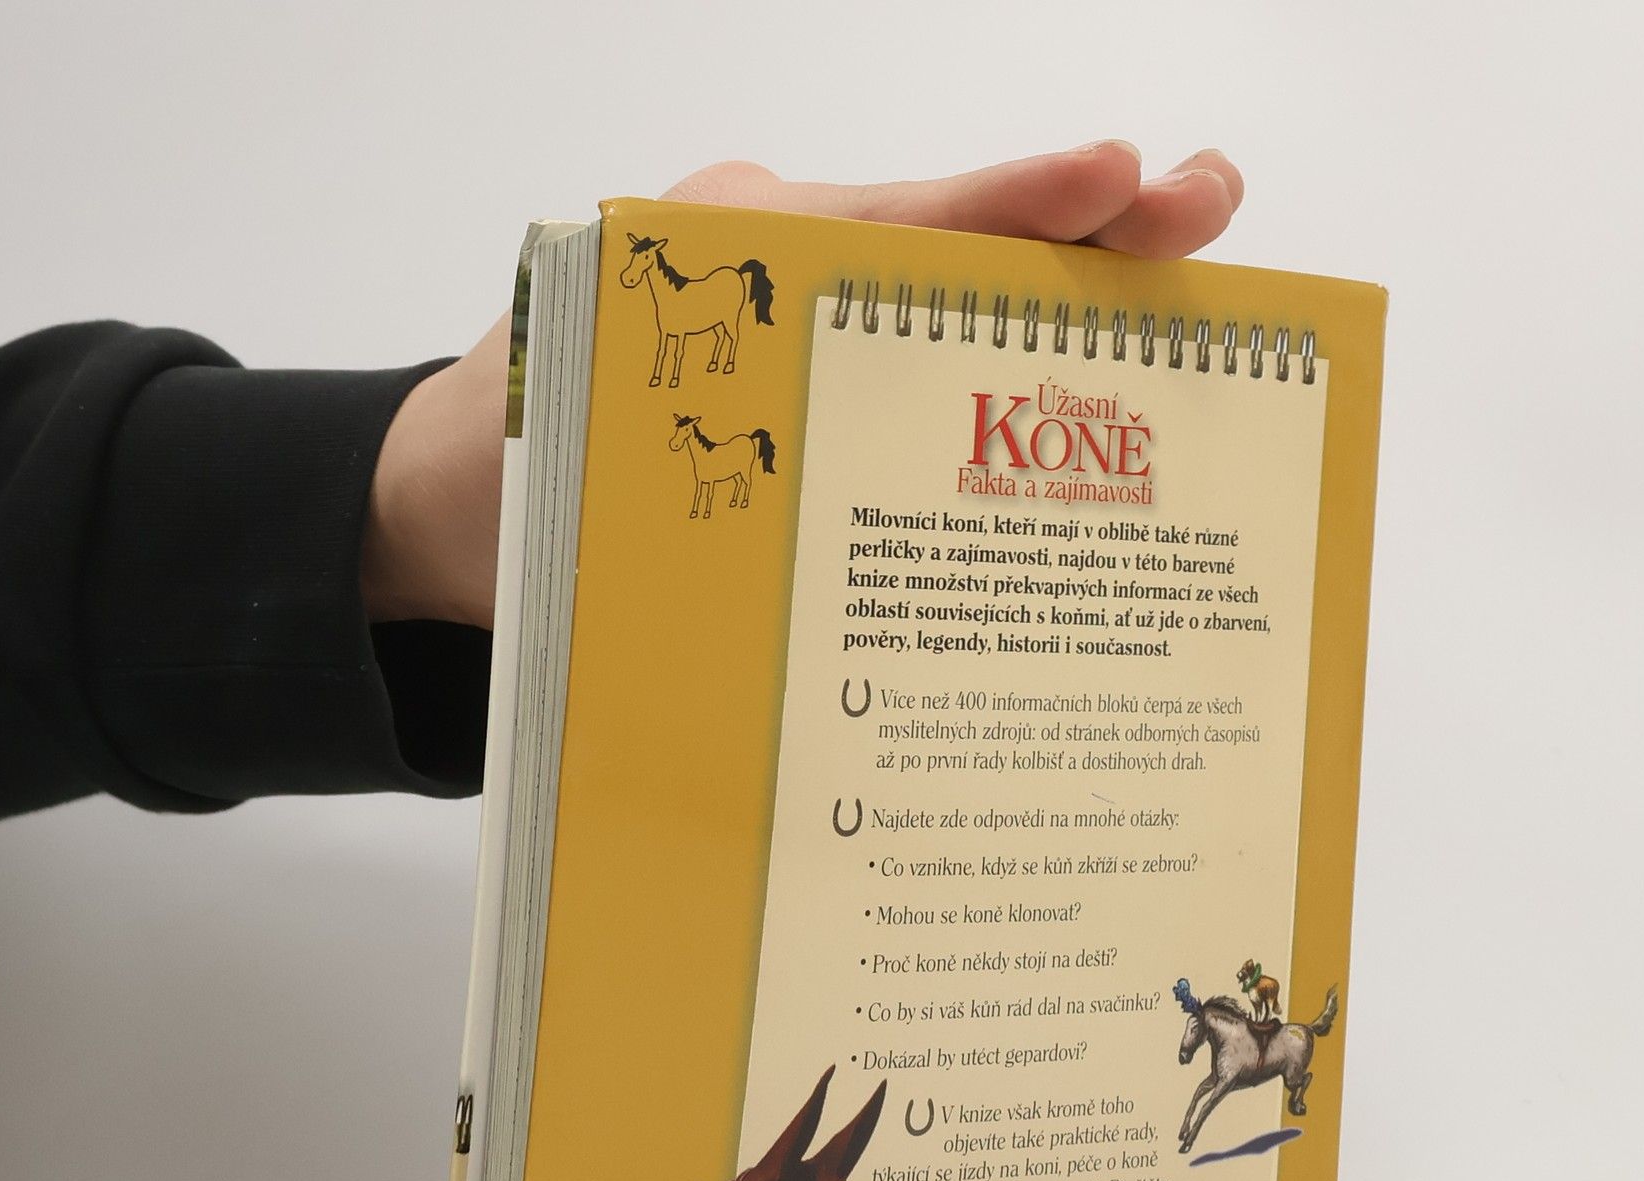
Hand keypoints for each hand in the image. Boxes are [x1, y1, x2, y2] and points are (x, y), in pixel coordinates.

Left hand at [362, 145, 1244, 628]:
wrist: (439, 506)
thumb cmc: (498, 480)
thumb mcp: (570, 465)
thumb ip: (676, 465)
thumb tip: (810, 532)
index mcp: (720, 267)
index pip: (885, 231)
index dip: (1003, 212)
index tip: (1109, 184)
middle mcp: (780, 270)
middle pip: (952, 246)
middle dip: (1081, 227)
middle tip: (1204, 206)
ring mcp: (805, 323)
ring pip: (954, 307)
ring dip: (1067, 304)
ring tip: (1190, 276)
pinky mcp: (814, 385)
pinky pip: (922, 372)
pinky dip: (1008, 386)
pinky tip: (1096, 406)